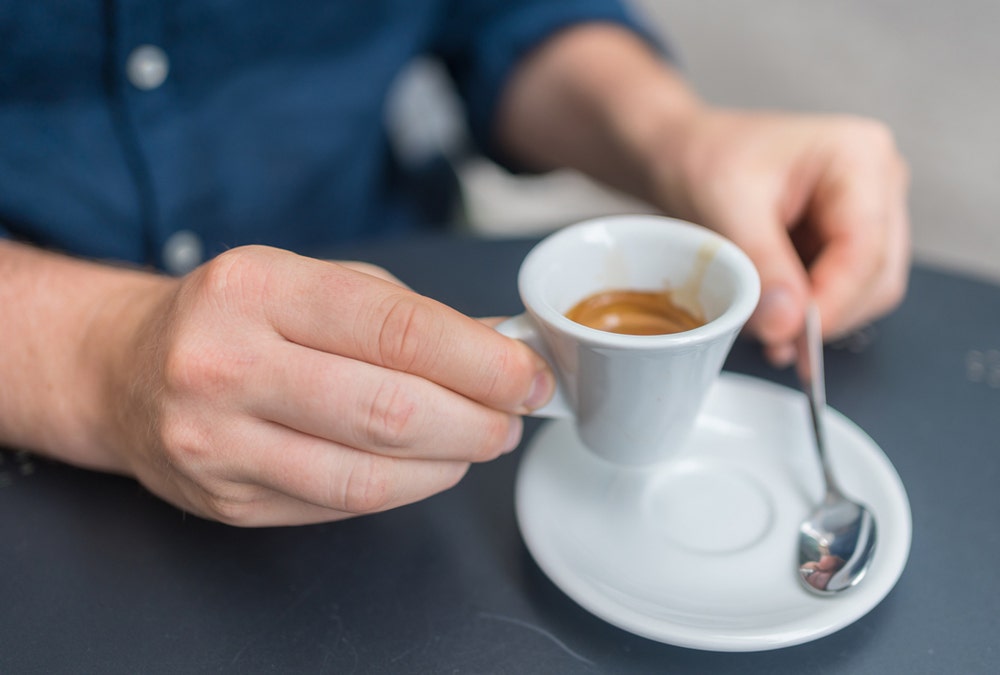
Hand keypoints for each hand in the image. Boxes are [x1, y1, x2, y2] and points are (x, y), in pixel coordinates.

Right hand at [106, 246, 552, 525]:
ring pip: (368, 475)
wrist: (123, 369)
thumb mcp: (312, 284)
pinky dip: (402, 489)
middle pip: (390, 412)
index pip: (397, 330)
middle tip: (513, 417)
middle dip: (478, 421)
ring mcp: (217, 441)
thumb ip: (405, 315)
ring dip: (449, 464)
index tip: (529, 376)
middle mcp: (224, 364)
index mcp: (256, 289)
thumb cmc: (236, 317)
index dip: (482, 361)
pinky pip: (340, 506)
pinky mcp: (224, 501)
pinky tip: (425, 465)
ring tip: (478, 442)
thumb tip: (500, 349)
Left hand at [650, 110, 910, 363]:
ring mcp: (873, 209)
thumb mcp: (728, 207)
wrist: (691, 153)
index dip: (831, 301)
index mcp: (859, 156)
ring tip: (766, 319)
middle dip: (825, 313)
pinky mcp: (855, 237)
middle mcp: (879, 180)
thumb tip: (788, 325)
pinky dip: (815, 310)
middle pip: (877, 275)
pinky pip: (851, 291)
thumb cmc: (708, 158)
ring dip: (821, 316)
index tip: (787, 334)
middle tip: (770, 334)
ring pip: (870, 291)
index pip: (865, 249)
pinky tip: (777, 312)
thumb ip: (763, 267)